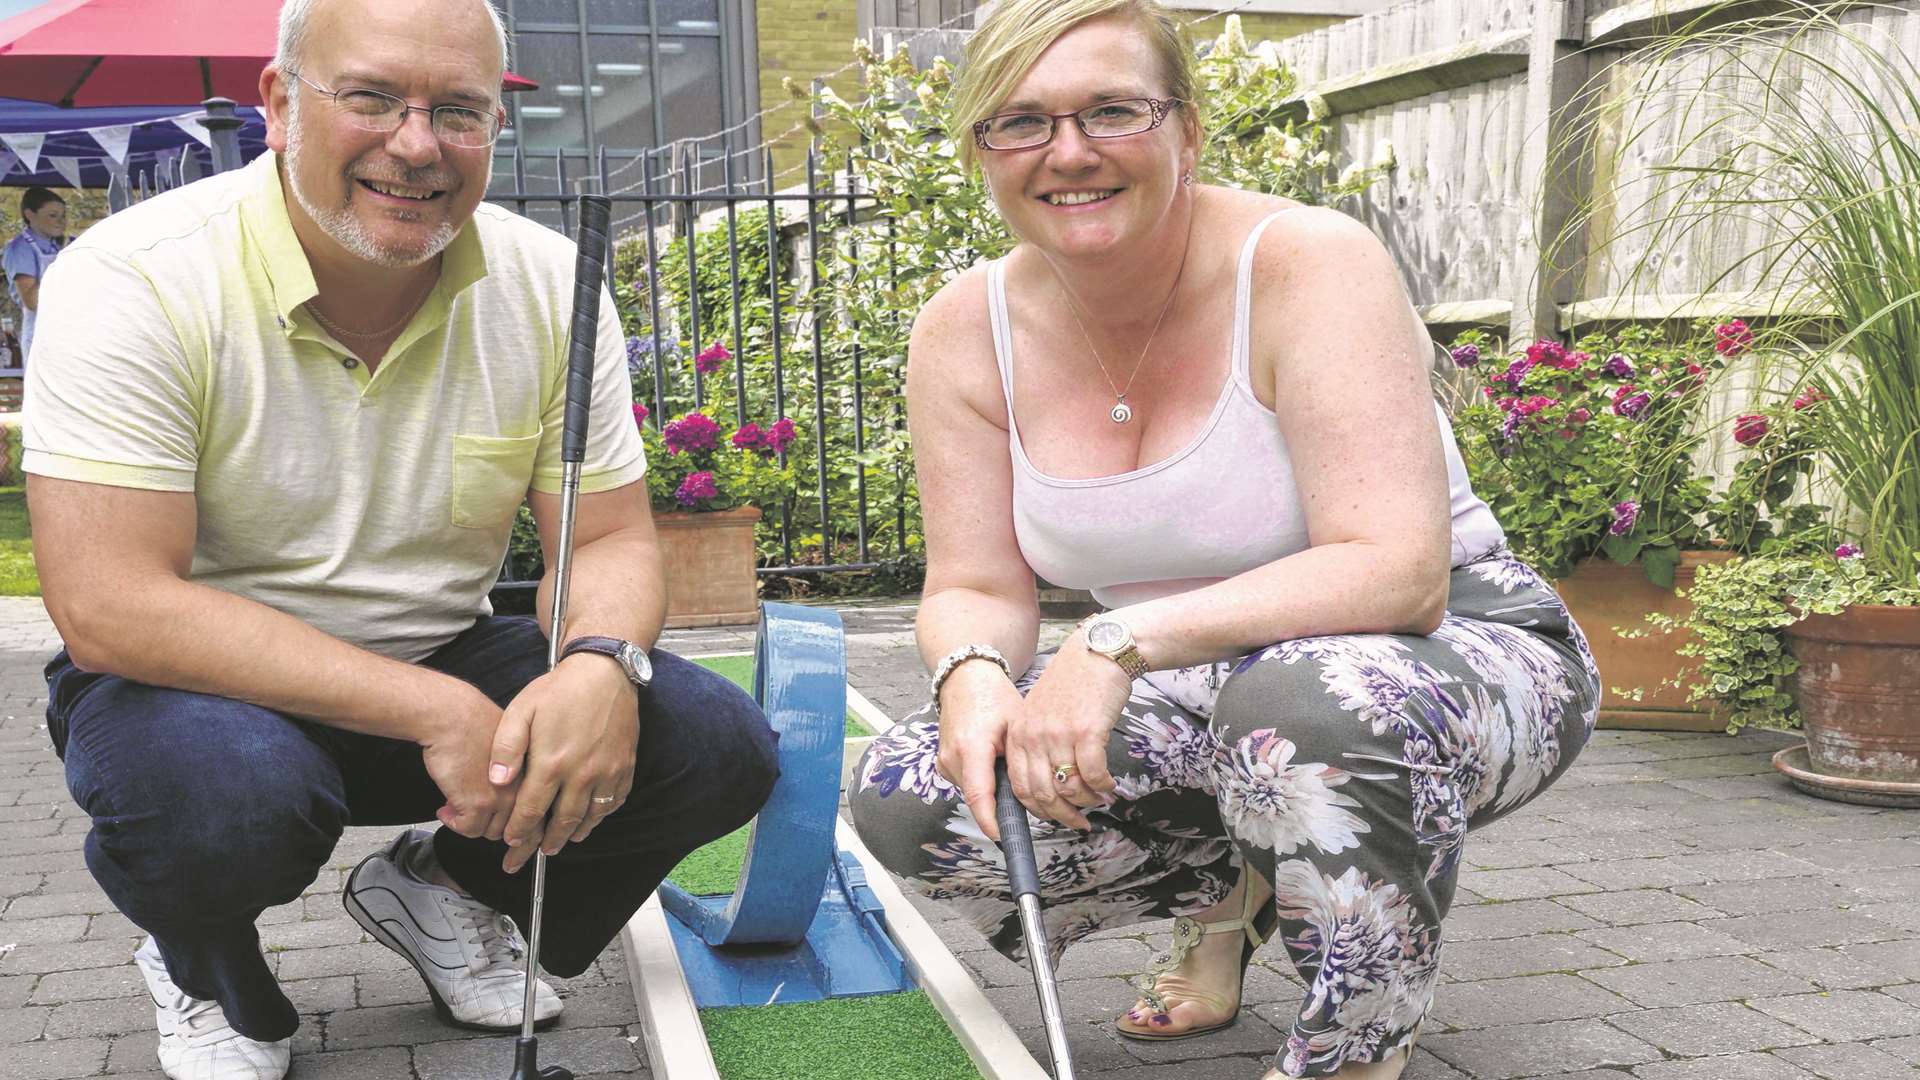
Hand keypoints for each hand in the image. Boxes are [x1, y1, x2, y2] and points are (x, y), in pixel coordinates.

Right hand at [418, 680, 517, 840]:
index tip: (511, 835)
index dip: (524, 830)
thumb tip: (503, 795)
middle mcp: (522, 787)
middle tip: (480, 825)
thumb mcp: (508, 748)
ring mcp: (502, 797)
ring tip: (455, 809)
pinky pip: (469, 829)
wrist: (451, 716)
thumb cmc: (473, 724)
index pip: (540, 814)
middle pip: (516, 828)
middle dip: (497, 833)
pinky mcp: (478, 803)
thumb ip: (514, 773)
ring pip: (492, 832)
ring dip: (471, 825)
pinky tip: (445, 810)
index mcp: (533, 773)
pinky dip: (454, 824)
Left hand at [490, 654, 639, 872]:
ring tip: (562, 843)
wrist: (605, 672)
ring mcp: (607, 772)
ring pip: (590, 817)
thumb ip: (506, 748)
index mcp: (552, 763)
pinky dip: (600, 816)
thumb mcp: (521, 711)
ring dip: (574, 834)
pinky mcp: (625, 766)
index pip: (532, 810)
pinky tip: (591, 819)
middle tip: (535, 856)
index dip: (520, 831)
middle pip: (562, 822)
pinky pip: (614, 802)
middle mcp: (581, 774)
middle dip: (546, 844)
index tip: (511, 842)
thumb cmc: (559, 690)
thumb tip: (497, 781)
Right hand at [934, 660, 1021, 841]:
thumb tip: (1035, 791)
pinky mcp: (942, 762)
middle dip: (1000, 802)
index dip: (990, 821)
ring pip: (972, 791)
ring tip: (1005, 767)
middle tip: (1025, 797)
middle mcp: (952, 756)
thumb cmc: (993, 696)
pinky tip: (992, 762)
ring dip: (991, 789)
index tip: (1002, 836)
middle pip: (977, 796)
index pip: (978, 795)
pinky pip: (966, 781)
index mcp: (971, 746)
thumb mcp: (1016, 725)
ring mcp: (944, 760)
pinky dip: (981, 779)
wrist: (965, 678)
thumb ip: (1020, 759)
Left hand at [1005, 640, 1126, 832]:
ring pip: (1069, 788)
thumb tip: (1048, 787)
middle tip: (1080, 822)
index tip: (1055, 818)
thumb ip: (1037, 744)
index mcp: (1018, 734)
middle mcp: (1034, 736)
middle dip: (1063, 816)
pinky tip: (1109, 785)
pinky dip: (1102, 786)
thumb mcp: (1041, 712)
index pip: (1019, 787)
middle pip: (1043, 795)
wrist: (1097, 652)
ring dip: (1087, 801)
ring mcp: (1059, 734)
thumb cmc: (1074, 684)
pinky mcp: (1087, 732)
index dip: (1039, 811)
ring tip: (1098, 799)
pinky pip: (1092, 775)